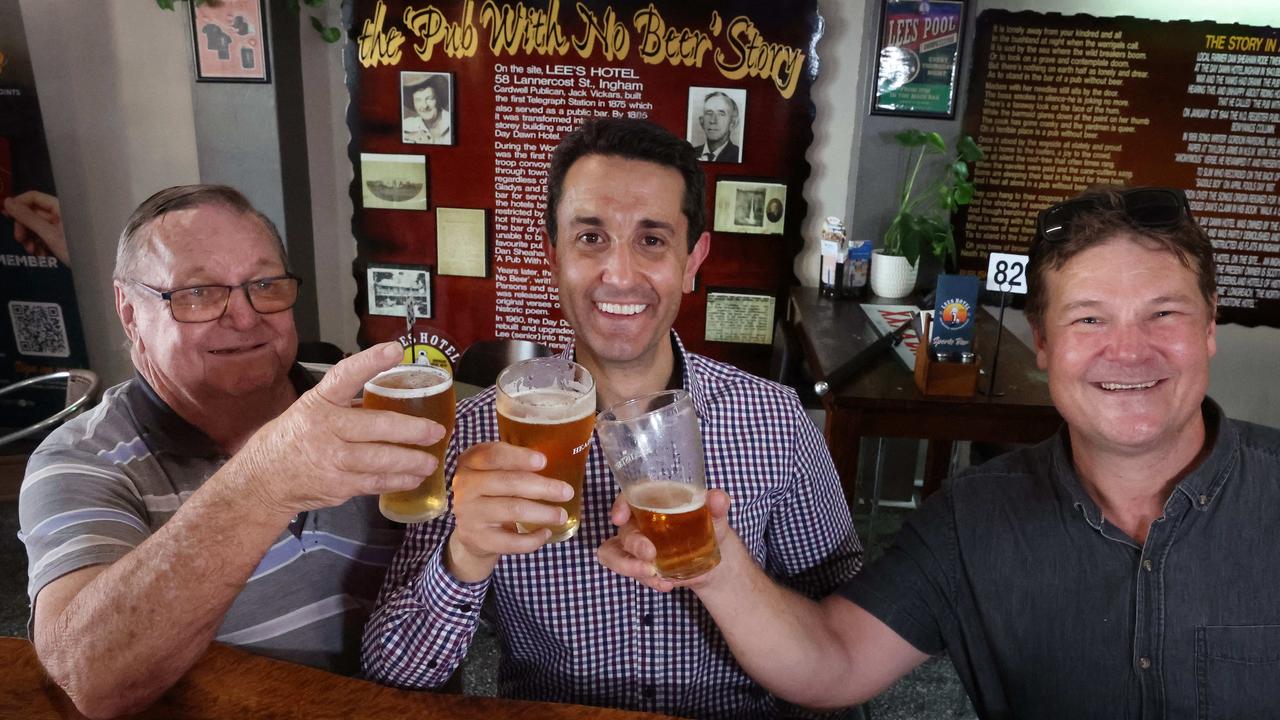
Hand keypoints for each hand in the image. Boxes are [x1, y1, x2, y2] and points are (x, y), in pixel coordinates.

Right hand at [3, 191, 69, 264]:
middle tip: (20, 240)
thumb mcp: (49, 234)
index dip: (18, 206)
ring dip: (30, 239)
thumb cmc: (76, 250)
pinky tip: (41, 255)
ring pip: (36, 227)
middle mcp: (61, 214)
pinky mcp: (62, 239)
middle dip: (23, 227)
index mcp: (61, 207)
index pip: (33, 197)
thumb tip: (7, 201)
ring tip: (32, 251)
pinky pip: (44, 237)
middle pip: (33, 213)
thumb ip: (28, 218)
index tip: (7, 218)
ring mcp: (62, 227)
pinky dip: (39, 245)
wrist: (96, 270)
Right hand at [230, 342, 446, 517]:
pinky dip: (399, 480)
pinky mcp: (338, 485)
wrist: (263, 482)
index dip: (371, 362)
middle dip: (413, 430)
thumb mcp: (310, 410)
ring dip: (412, 461)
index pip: (346, 376)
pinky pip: (376, 482)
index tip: (396, 350)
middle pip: (378, 425)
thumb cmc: (292, 439)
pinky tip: (413, 477)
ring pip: (382, 459)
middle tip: (436, 431)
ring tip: (431, 460)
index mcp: (319, 402)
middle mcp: (326, 428)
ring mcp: (333, 459)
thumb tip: (389, 397)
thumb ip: (346, 404)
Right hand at [445, 442, 573, 582]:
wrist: (470, 530)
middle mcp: (465, 486)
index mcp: (470, 462)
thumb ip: (515, 463)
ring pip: (513, 510)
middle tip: (567, 492)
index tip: (544, 461)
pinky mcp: (477, 539)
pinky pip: (510, 541)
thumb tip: (556, 460)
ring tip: (562, 514)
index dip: (519, 457)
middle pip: (509, 483)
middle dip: (543, 487)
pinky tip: (546, 533)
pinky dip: (533, 539)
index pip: (493, 455)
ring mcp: (469, 514)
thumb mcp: (494, 471)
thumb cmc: (491, 492)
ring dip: (543, 512)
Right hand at [596, 488, 734, 592]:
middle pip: (624, 529)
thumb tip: (718, 498)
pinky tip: (665, 583)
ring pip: (616, 553)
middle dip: (633, 544)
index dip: (619, 505)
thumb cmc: (710, 525)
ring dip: (629, 566)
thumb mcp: (716, 514)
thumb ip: (717, 504)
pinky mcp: (640, 564)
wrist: (714, 556)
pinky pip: (629, 571)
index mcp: (654, 499)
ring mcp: (637, 545)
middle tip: (650, 554)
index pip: (629, 496)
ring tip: (653, 574)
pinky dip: (645, 579)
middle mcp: (640, 521)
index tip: (620, 518)